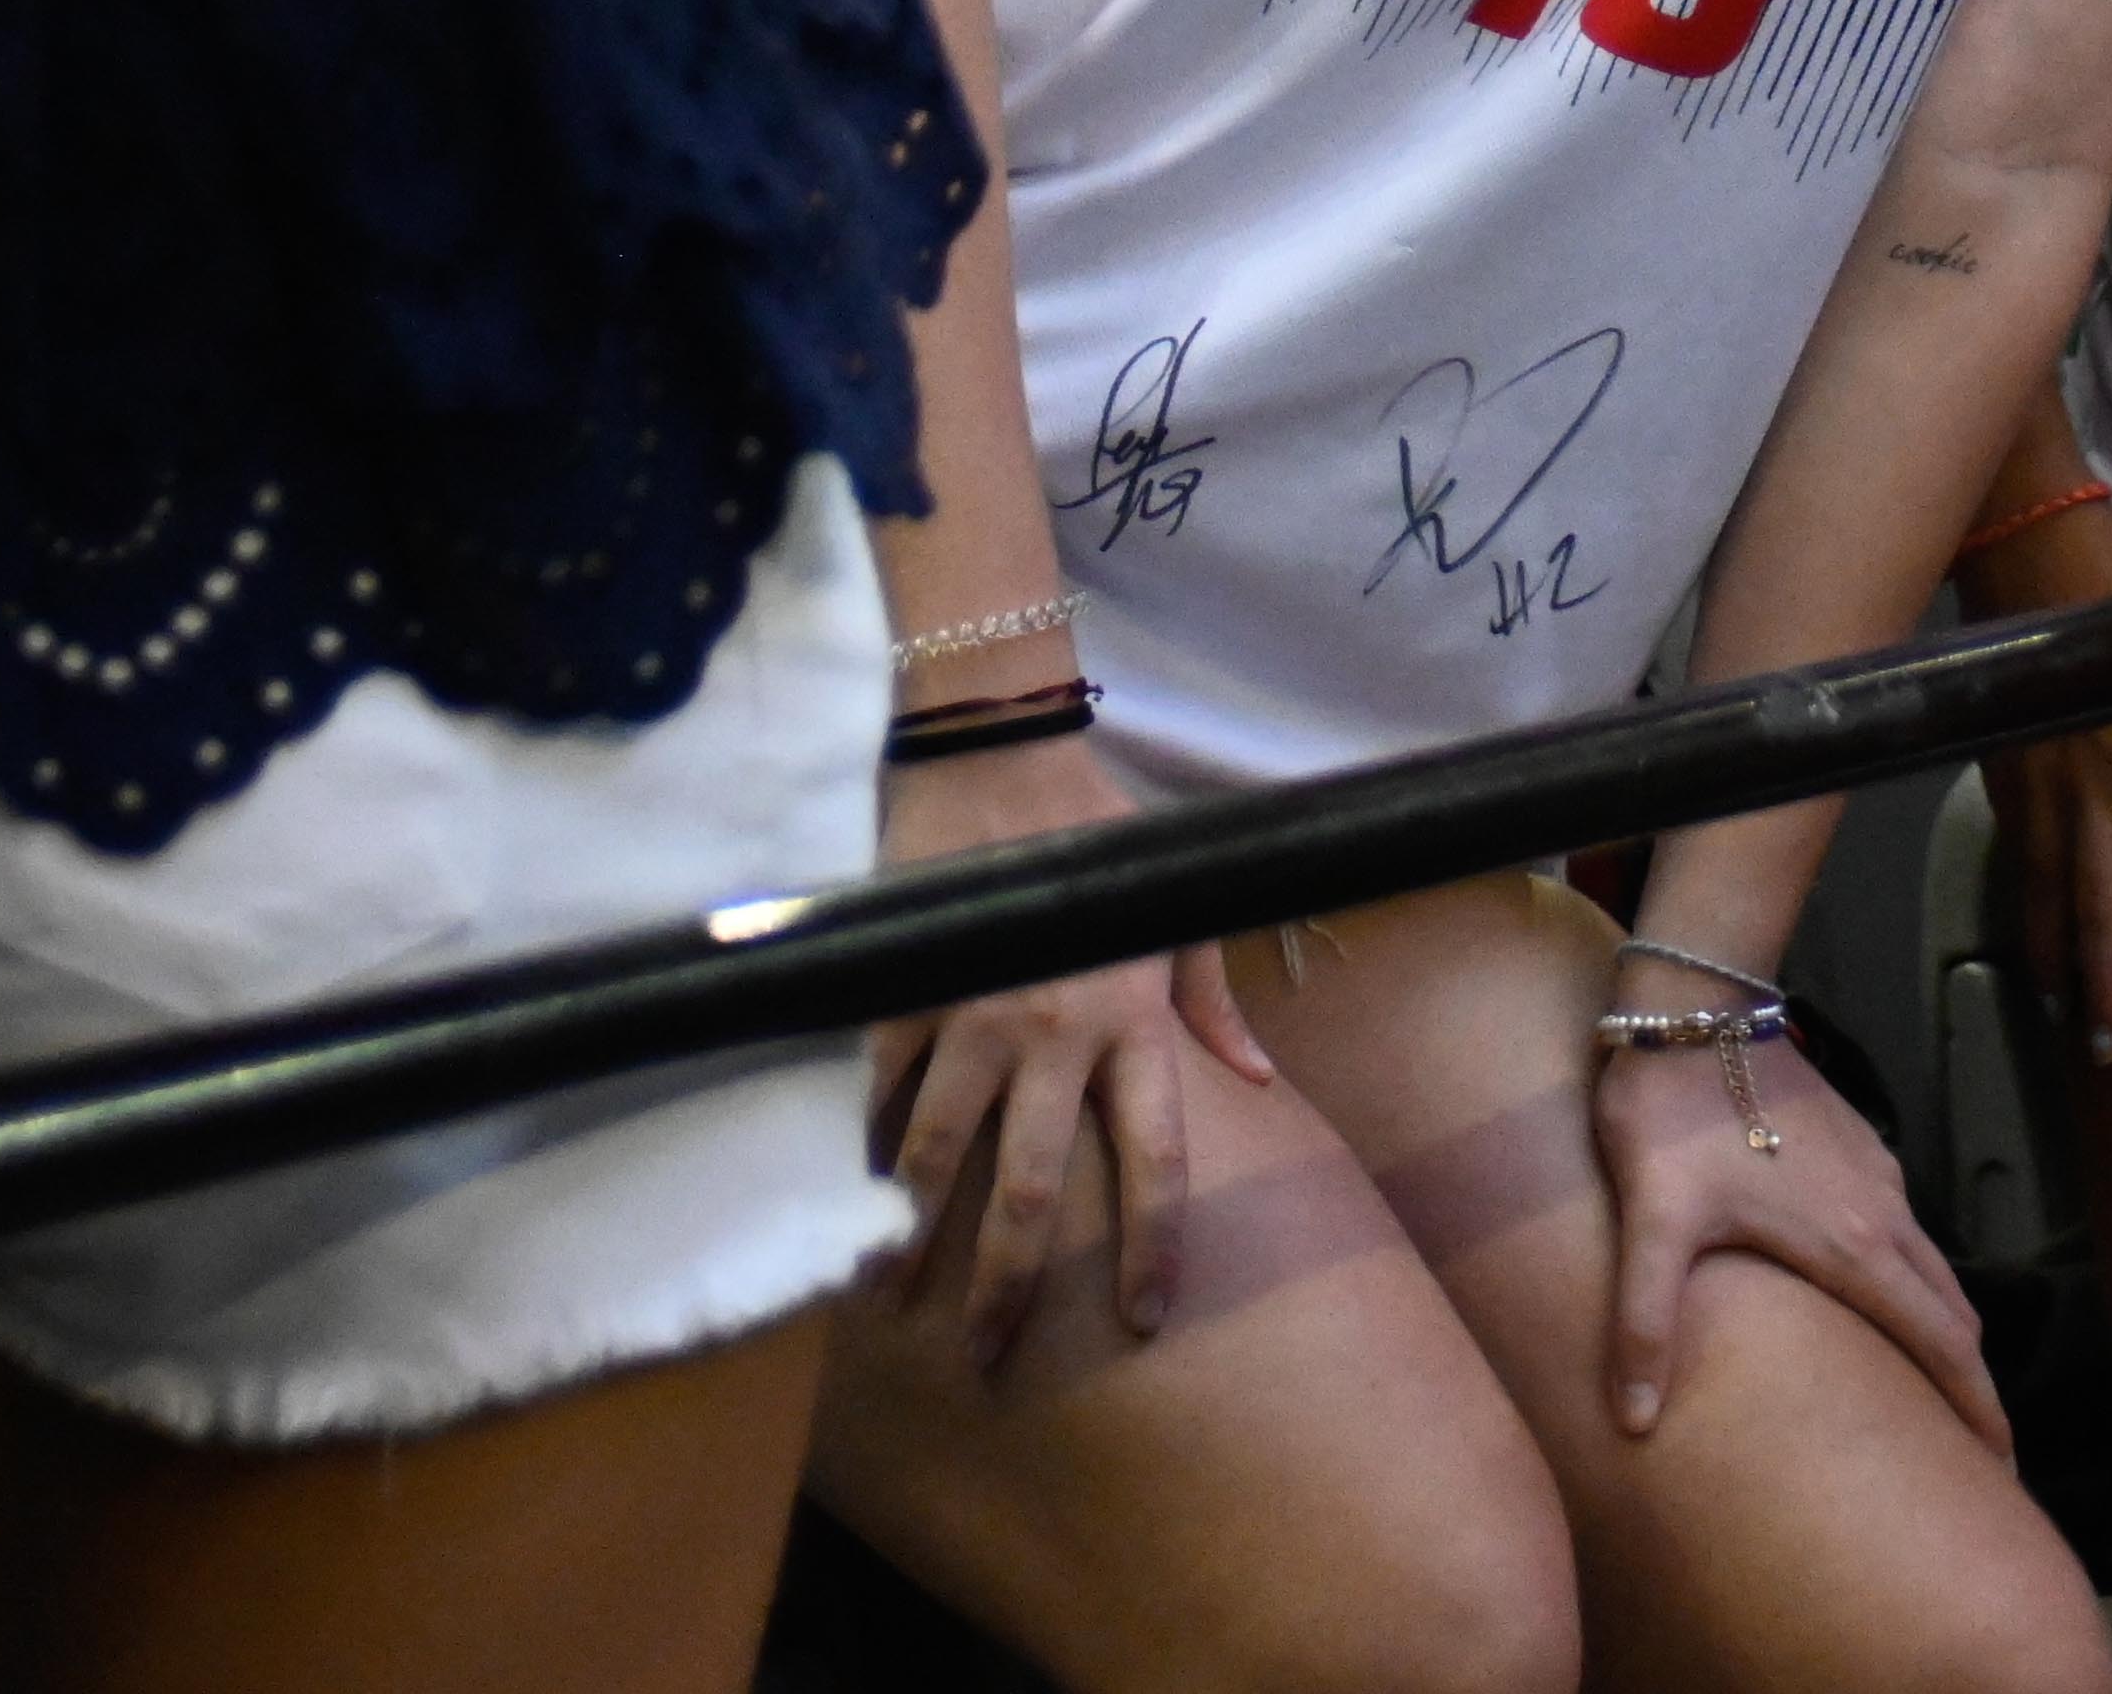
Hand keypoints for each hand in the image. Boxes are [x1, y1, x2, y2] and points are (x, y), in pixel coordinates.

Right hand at [853, 725, 1279, 1365]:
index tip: (1144, 1319)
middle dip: (1011, 1284)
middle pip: (1036, 1189)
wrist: (998, 755)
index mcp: (1133, 1018)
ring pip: (940, 1154)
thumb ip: (1213, 999)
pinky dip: (866, 1147)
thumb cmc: (1098, 832)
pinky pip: (881, 1089)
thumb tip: (1257, 1079)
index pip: (1158, 1157)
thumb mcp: (1176, 910)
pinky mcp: (908, 993)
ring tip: (896, 1297)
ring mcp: (973, 1017)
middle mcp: (1057, 1033)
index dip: (1153, 1245)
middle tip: (991, 1357)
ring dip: (915, 1235)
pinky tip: (854, 1197)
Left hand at [1589, 1011, 1992, 1452]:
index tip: (2004, 1465)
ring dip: (1946, 1333)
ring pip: (1933, 1272)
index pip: (1942, 1347)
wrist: (1693, 1008)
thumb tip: (1633, 1420)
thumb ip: (1646, 1324)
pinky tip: (1879, 1300)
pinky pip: (1907, 1234)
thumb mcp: (1654, 1224)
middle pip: (1954, 1317)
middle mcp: (1884, 1216)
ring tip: (1932, 1392)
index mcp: (1854, 1247)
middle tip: (1977, 1454)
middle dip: (1974, 1387)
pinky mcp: (1859, 1150)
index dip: (1978, 1411)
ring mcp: (1877, 1178)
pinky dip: (1916, 1283)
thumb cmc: (1672, 1115)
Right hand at [1955, 489, 2111, 1066]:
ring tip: (2062, 1014)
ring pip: (2041, 891)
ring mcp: (2033, 782)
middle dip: (2108, 985)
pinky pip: (2012, 855)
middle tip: (2111, 1054)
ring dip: (2054, 958)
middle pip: (2096, 906)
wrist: (2025, 541)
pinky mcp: (2000, 768)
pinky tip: (2026, 931)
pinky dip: (2020, 905)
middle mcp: (2086, 788)